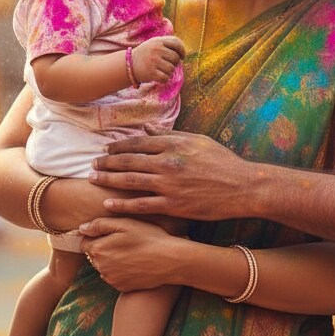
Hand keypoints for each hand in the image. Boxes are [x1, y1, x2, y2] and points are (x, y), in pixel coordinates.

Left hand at [79, 217, 183, 291]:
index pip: (84, 242)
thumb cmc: (148, 238)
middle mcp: (101, 268)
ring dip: (112, 259)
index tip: (111, 232)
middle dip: (104, 246)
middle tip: (124, 239)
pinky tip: (134, 261)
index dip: (95, 235)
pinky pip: (114, 276)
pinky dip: (120, 269)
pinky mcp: (121, 287)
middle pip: (94, 254)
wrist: (169, 261)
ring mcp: (111, 279)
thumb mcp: (124, 224)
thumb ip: (100, 225)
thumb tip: (82, 228)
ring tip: (131, 250)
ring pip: (104, 266)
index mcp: (99, 250)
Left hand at [90, 131, 248, 220]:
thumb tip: (146, 130)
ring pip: (130, 181)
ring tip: (93, 179)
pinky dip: (122, 204)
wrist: (242, 186)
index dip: (119, 146)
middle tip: (92, 164)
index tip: (106, 149)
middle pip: (129, 161)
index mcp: (173, 144)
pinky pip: (141, 205)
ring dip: (108, 180)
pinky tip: (108, 204)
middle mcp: (167, 163)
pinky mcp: (173, 205)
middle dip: (107, 162)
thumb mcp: (197, 141)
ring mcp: (169, 185)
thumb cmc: (221, 161)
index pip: (138, 143)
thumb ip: (169, 135)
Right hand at [130, 35, 184, 83]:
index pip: (177, 43)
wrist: (128, 64)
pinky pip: (166, 78)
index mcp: (158, 41)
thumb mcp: (154, 44)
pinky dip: (163, 79)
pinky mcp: (151, 72)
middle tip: (166, 65)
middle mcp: (156, 49)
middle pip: (176, 58)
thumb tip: (182, 51)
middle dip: (173, 63)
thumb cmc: (145, 54)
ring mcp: (153, 60)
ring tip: (160, 70)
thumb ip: (167, 43)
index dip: (182, 51)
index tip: (182, 57)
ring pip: (171, 69)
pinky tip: (157, 76)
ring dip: (168, 72)